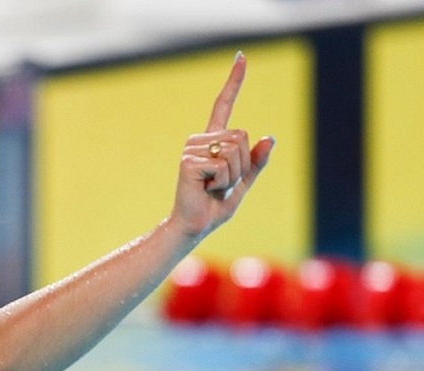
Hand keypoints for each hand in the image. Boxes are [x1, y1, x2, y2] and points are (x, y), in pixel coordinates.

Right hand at [170, 52, 274, 238]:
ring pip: (235, 151)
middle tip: (223, 183)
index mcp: (213, 141)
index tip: (241, 56)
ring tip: (214, 187)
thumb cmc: (215, 206)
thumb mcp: (243, 183)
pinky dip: (222, 182)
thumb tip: (270, 138)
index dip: (234, 81)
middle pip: (242, 136)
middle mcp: (200, 140)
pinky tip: (205, 189)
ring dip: (233, 175)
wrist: (194, 226)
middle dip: (243, 164)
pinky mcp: (188, 162)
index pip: (223, 105)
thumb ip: (256, 162)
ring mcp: (192, 149)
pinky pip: (222, 166)